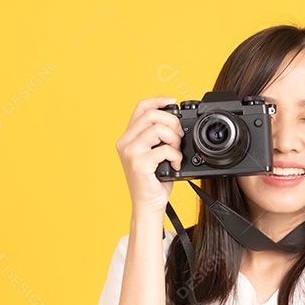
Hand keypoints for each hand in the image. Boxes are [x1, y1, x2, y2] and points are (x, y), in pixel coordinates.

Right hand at [116, 96, 184, 216]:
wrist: (148, 205)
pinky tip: (175, 165)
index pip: (140, 107)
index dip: (158, 100)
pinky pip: (164, 149)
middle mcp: (125, 142)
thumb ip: (158, 137)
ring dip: (174, 139)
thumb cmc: (153, 181)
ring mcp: (130, 153)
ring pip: (158, 129)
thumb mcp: (154, 153)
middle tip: (179, 138)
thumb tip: (176, 122)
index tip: (173, 102)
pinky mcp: (139, 164)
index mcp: (128, 137)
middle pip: (151, 115)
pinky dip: (176, 156)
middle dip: (172, 122)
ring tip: (176, 152)